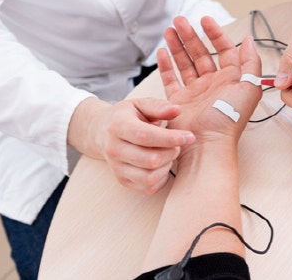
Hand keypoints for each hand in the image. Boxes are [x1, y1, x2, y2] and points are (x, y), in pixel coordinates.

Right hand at [68, 97, 195, 194]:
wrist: (101, 132)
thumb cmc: (127, 116)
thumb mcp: (140, 104)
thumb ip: (158, 106)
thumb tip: (177, 110)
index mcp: (118, 126)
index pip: (145, 136)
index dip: (170, 138)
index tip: (189, 136)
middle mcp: (114, 149)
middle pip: (150, 160)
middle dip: (171, 152)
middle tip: (177, 144)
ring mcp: (117, 168)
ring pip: (149, 177)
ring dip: (167, 166)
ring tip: (168, 153)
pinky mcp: (123, 181)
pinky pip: (148, 188)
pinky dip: (161, 178)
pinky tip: (162, 164)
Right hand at [157, 16, 261, 147]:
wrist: (208, 144)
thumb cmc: (230, 118)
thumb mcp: (250, 87)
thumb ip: (251, 61)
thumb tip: (249, 39)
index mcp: (231, 79)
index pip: (223, 50)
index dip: (215, 34)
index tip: (204, 20)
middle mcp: (213, 84)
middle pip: (200, 53)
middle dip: (190, 36)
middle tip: (179, 20)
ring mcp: (195, 92)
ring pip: (184, 63)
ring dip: (177, 45)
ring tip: (169, 30)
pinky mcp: (179, 101)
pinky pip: (170, 79)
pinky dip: (165, 65)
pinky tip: (161, 51)